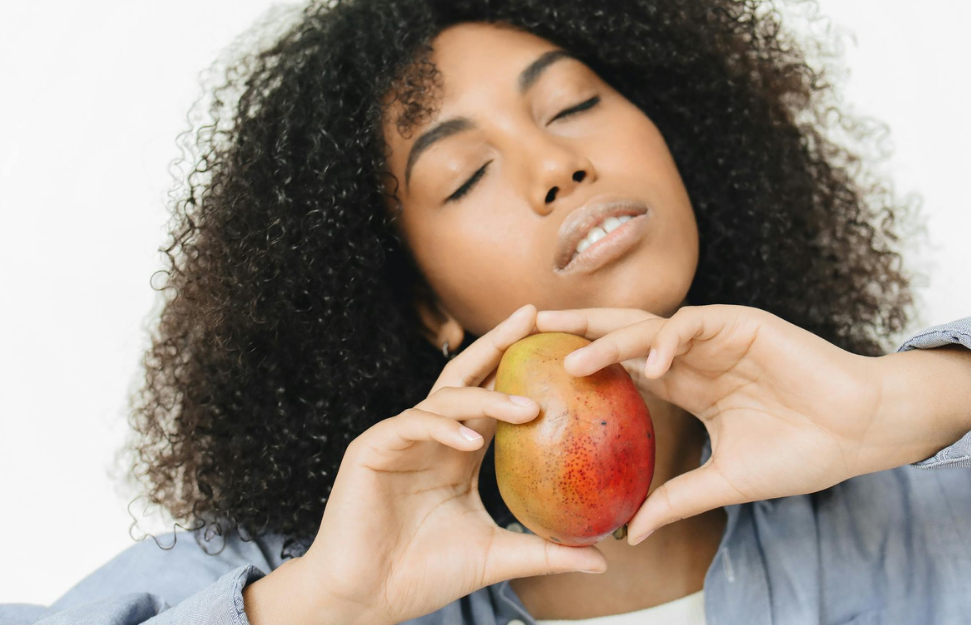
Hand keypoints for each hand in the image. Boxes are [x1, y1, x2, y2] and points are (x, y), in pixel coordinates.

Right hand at [286, 304, 607, 624]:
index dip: (522, 368)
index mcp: (458, 450)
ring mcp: (400, 439)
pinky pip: (412, 425)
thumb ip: (545, 551)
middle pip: (467, 375)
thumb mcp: (496, 557)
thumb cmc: (425, 574)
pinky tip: (470, 441)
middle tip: (534, 317)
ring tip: (527, 408)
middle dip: (499, 343)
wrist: (367, 597)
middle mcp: (430, 436)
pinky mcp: (372, 449)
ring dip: (486, 398)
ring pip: (445, 398)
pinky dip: (443, 429)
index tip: (562, 344)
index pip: (494, 396)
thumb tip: (603, 557)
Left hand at [536, 304, 970, 543]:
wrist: (859, 432)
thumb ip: (679, 500)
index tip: (535, 379)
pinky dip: (669, 339)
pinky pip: (694, 323)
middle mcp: (695, 354)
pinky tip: (649, 361)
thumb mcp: (727, 483)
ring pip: (649, 327)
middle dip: (575, 335)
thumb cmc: (802, 453)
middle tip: (525, 337)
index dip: (581, 368)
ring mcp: (717, 336)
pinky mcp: (744, 324)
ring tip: (570, 359)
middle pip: (622, 337)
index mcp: (689, 382)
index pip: (622, 369)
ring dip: (609, 340)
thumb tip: (631, 534)